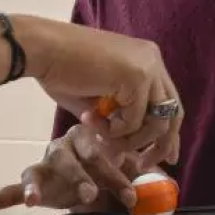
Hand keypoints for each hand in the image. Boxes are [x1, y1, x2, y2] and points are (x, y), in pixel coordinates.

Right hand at [0, 124, 143, 211]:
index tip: (129, 195)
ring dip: (39, 188)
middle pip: (71, 161)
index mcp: (90, 138)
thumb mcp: (129, 167)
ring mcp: (46, 163)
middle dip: (82, 178)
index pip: (101, 152)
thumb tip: (165, 177)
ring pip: (40, 172)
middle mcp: (64, 147)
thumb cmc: (111, 166)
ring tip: (34, 200)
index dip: (115, 173)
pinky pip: (10, 188)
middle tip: (91, 195)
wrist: (95, 174)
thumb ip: (144, 172)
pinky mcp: (33, 181)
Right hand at [15, 17, 182, 165]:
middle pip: (173, 113)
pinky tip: (89, 118)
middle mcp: (153, 60)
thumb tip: (126, 154)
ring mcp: (148, 67)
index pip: (170, 103)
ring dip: (128, 140)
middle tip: (142, 166)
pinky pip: (133, 121)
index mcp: (147, 60)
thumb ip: (117, 120)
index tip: (167, 158)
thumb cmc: (60, 70)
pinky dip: (112, 130)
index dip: (169, 133)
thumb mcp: (98, 100)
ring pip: (156, 122)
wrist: (41, 48)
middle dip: (160, 145)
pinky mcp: (136, 77)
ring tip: (101, 138)